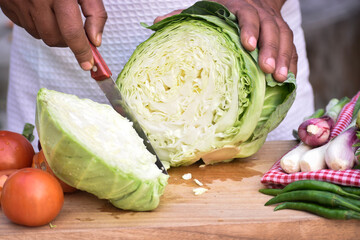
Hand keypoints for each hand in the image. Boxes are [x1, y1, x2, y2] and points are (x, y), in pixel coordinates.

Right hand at [0, 0, 106, 69]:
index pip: (71, 32)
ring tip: (57, 15)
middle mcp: (37, 0)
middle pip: (55, 39)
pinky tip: (41, 10)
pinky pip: (26, 27)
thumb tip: (95, 40)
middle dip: (68, 42)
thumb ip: (95, 13)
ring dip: (53, 33)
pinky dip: (38, 25)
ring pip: (40, 36)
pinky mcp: (7, 6)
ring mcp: (19, 4)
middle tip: (75, 32)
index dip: (81, 51)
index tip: (88, 64)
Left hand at [155, 0, 296, 81]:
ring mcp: (275, 24)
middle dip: (270, 49)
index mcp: (239, 7)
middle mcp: (261, 14)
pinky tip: (289, 78)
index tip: (248, 45)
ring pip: (285, 39)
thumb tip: (157, 22)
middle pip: (270, 29)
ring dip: (284, 58)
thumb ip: (184, 16)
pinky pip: (292, 47)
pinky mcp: (284, 35)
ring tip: (280, 78)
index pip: (247, 16)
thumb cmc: (224, 9)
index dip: (249, 29)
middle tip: (268, 70)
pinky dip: (292, 62)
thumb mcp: (205, 8)